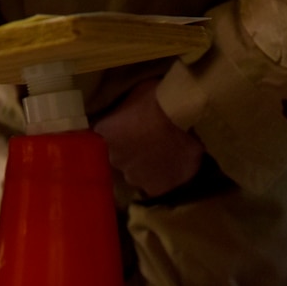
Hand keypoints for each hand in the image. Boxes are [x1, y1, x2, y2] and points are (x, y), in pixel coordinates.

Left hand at [92, 78, 203, 198]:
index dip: (117, 136)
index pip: (102, 140)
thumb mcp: (131, 96)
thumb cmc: (157, 97)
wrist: (183, 116)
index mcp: (103, 134)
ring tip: (164, 154)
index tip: (128, 132)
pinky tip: (175, 166)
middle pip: (119, 158)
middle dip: (130, 153)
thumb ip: (122, 112)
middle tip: (148, 142)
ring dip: (146, 167)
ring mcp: (134, 176)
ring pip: (137, 174)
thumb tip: (124, 116)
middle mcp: (113, 159)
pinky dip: (163, 178)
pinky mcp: (155, 189)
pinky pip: (156, 185)